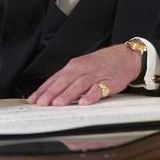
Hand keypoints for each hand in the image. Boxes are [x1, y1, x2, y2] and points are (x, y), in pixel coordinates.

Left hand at [27, 44, 141, 106]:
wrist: (126, 56)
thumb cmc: (102, 63)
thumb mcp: (82, 67)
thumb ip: (68, 79)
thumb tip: (51, 93)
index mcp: (74, 66)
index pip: (55, 78)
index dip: (43, 89)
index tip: (33, 100)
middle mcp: (83, 68)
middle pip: (64, 81)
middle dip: (51, 93)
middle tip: (41, 104)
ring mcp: (95, 74)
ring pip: (79, 84)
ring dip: (67, 94)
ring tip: (58, 104)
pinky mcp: (109, 81)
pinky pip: (99, 89)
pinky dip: (91, 95)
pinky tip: (84, 102)